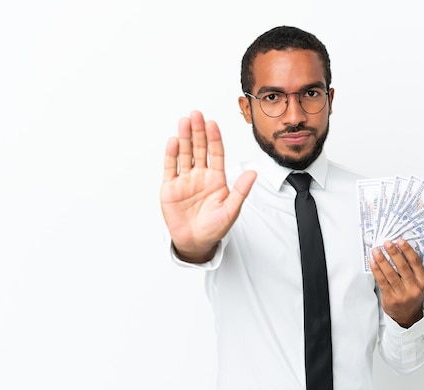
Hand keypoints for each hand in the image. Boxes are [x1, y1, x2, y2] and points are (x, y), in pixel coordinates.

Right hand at [160, 111, 256, 262]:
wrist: (195, 242)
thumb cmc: (214, 227)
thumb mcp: (231, 210)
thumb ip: (240, 191)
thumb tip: (253, 173)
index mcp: (216, 178)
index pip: (215, 153)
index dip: (214, 138)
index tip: (213, 124)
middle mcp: (200, 175)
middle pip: (199, 148)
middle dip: (198, 132)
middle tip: (197, 114)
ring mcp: (185, 180)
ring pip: (184, 154)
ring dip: (184, 138)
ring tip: (184, 121)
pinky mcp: (170, 187)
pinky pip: (170, 168)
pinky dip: (171, 154)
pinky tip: (173, 141)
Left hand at [369, 239, 423, 327]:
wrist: (408, 315)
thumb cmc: (412, 295)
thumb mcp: (418, 283)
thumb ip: (412, 269)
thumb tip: (400, 249)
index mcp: (423, 282)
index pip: (416, 263)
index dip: (408, 250)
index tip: (400, 241)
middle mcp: (414, 288)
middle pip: (403, 267)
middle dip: (394, 253)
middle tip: (387, 243)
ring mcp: (402, 294)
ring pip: (390, 274)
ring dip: (382, 260)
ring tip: (376, 251)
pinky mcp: (390, 298)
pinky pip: (382, 281)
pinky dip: (376, 270)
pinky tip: (373, 262)